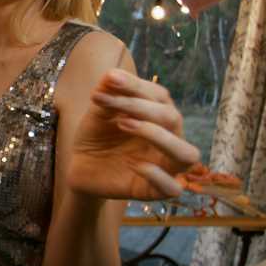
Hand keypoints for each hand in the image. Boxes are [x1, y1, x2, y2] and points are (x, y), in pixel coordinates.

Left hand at [69, 69, 202, 199]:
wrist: (79, 166)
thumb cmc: (96, 136)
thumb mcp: (98, 113)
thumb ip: (108, 95)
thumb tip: (112, 75)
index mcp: (159, 117)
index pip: (160, 97)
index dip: (137, 86)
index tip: (110, 79)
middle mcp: (168, 139)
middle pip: (173, 119)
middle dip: (140, 107)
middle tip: (109, 103)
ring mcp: (164, 166)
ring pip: (186, 154)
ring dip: (158, 136)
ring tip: (124, 125)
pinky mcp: (153, 191)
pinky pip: (172, 188)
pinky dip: (156, 175)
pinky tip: (135, 165)